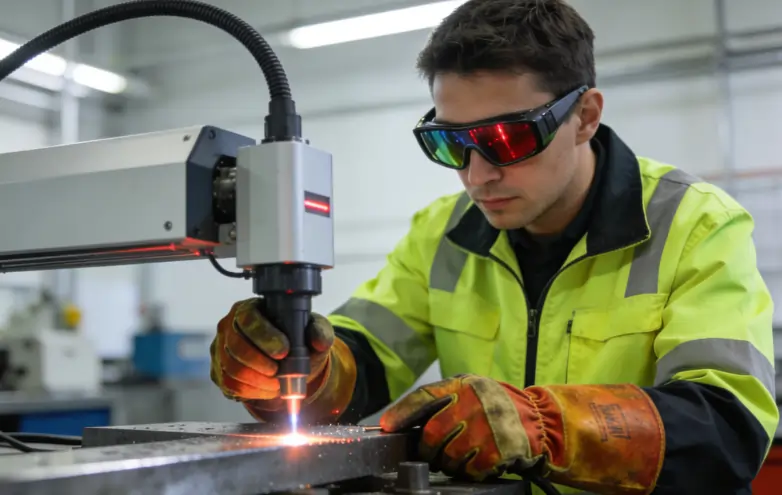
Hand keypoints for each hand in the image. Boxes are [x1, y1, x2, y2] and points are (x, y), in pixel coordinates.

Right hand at [210, 298, 333, 401]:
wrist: (288, 360)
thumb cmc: (296, 339)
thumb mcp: (312, 331)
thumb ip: (319, 331)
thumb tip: (317, 339)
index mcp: (249, 309)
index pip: (248, 319)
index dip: (264, 336)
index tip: (284, 351)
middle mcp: (229, 327)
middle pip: (236, 345)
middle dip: (260, 362)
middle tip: (279, 372)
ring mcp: (221, 350)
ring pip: (232, 368)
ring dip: (257, 380)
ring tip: (277, 384)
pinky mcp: (220, 371)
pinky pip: (230, 385)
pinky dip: (252, 392)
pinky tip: (268, 390)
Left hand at [380, 375, 663, 493]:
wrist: (545, 421)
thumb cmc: (502, 408)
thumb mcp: (474, 392)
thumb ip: (446, 401)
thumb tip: (403, 424)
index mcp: (464, 384)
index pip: (423, 396)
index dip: (400, 413)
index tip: (384, 428)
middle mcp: (474, 400)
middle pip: (431, 435)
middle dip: (428, 451)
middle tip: (433, 455)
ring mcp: (488, 424)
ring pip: (448, 457)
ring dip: (450, 464)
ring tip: (464, 456)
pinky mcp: (500, 448)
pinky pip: (470, 470)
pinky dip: (472, 471)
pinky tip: (481, 463)